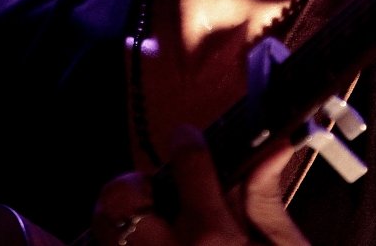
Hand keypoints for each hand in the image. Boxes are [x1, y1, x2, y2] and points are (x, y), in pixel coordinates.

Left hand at [93, 125, 308, 245]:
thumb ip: (265, 200)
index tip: (186, 139)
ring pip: (104, 231)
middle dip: (134, 185)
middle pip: (120, 197)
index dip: (187, 142)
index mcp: (215, 236)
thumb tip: (272, 150)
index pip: (187, 163)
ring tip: (148, 224)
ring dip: (120, 220)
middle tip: (158, 192)